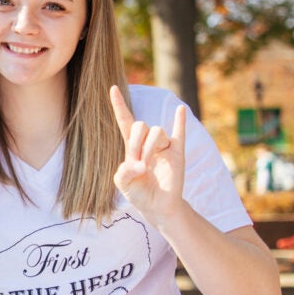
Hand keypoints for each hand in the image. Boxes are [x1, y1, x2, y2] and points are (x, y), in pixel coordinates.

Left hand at [109, 85, 186, 227]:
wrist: (157, 206)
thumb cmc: (138, 192)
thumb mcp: (122, 183)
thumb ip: (124, 172)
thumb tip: (140, 166)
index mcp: (131, 146)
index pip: (125, 120)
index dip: (119, 105)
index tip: (113, 88)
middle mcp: (147, 142)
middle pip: (141, 125)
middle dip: (136, 142)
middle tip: (136, 162)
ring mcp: (163, 146)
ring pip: (156, 132)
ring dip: (149, 148)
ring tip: (148, 165)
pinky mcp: (177, 153)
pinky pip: (179, 133)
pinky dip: (180, 121)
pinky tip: (180, 109)